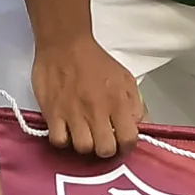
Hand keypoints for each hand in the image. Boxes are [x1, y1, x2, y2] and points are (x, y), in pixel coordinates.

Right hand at [34, 35, 144, 157]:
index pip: (128, 139)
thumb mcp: (126, 78)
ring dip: (85, 145)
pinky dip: (63, 140)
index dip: (127, 147)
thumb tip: (141, 126)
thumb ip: (136, 104)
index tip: (122, 143)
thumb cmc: (95, 61)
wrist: (65, 44)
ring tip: (84, 135)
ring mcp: (73, 113)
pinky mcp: (53, 113)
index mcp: (118, 101)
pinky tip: (67, 130)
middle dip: (106, 150)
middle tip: (102, 140)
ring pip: (82, 148)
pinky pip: (59, 141)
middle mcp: (96, 110)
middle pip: (105, 149)